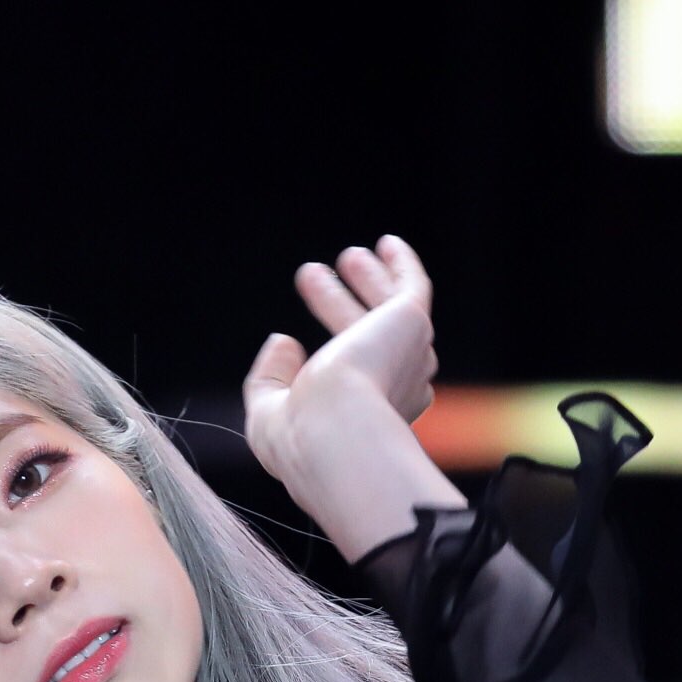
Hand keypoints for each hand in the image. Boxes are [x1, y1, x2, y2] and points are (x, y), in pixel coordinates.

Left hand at [242, 235, 461, 559]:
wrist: (333, 431)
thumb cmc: (299, 436)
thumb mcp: (268, 414)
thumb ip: (271, 379)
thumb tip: (283, 340)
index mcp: (368, 423)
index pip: (354, 386)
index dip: (325, 365)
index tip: (290, 348)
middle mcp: (398, 393)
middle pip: (370, 341)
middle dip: (341, 310)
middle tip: (311, 278)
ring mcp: (408, 356)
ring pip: (388, 311)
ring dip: (369, 282)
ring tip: (346, 257)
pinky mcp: (411, 322)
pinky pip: (413, 287)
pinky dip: (402, 266)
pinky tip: (388, 246)